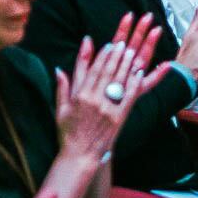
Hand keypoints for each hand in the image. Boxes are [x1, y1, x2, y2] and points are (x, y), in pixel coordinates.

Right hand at [56, 13, 168, 160]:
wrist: (80, 155)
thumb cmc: (69, 132)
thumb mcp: (61, 108)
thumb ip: (62, 87)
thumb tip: (58, 69)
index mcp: (81, 96)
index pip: (94, 70)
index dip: (103, 55)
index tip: (109, 44)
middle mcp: (95, 100)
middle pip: (108, 72)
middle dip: (117, 55)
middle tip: (124, 41)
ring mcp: (109, 108)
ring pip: (120, 80)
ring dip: (127, 64)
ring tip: (132, 51)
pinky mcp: (119, 117)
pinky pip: (129, 96)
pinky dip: (134, 82)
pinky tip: (139, 72)